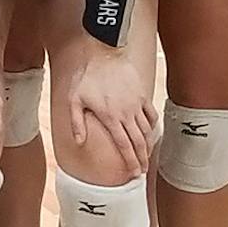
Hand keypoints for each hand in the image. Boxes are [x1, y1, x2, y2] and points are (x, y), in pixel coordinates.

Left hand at [67, 47, 156, 174]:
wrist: (104, 53)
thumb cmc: (87, 77)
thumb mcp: (74, 99)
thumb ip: (77, 122)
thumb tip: (79, 142)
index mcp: (110, 117)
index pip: (124, 145)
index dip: (130, 161)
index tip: (134, 173)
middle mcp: (127, 114)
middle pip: (138, 142)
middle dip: (142, 159)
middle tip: (142, 172)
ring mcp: (137, 104)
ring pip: (146, 130)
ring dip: (148, 146)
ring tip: (147, 156)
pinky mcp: (143, 95)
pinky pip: (151, 114)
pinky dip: (153, 126)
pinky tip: (151, 133)